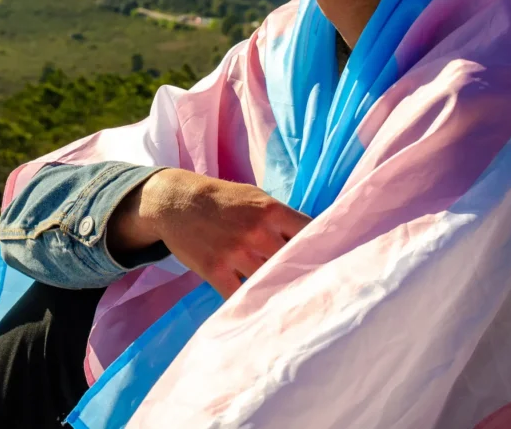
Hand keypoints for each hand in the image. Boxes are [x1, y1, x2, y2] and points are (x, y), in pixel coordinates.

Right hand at [108, 169, 309, 298]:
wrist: (176, 202)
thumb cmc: (221, 200)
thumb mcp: (255, 197)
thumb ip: (281, 218)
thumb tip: (312, 238)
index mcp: (271, 211)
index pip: (311, 234)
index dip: (325, 250)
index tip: (334, 265)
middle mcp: (257, 231)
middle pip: (294, 263)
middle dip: (306, 277)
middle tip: (322, 295)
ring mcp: (236, 252)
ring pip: (270, 282)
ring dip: (280, 294)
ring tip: (296, 310)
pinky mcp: (215, 270)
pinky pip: (240, 296)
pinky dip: (251, 305)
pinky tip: (262, 312)